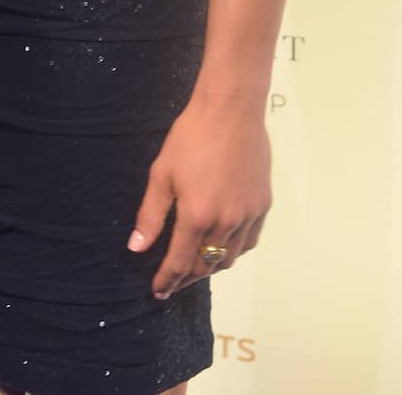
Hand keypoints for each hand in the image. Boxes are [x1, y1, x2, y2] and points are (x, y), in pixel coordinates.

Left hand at [126, 93, 271, 297]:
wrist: (231, 109)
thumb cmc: (191, 136)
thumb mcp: (162, 173)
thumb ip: (151, 215)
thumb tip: (137, 248)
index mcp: (197, 216)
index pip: (180, 262)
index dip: (167, 280)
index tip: (158, 292)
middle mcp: (226, 222)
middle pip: (206, 265)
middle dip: (187, 277)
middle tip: (173, 280)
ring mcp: (248, 215)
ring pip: (229, 257)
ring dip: (210, 266)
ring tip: (195, 265)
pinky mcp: (263, 205)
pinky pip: (249, 241)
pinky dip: (234, 250)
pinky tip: (223, 246)